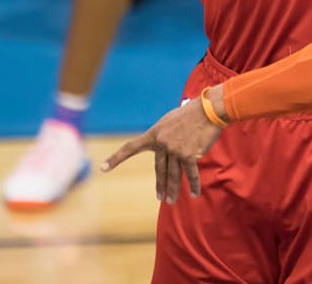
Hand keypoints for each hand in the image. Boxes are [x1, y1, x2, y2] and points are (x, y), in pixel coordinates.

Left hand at [102, 95, 223, 203]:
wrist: (208, 109)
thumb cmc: (192, 113)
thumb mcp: (170, 121)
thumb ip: (164, 135)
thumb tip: (163, 147)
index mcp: (154, 133)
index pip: (131, 147)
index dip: (116, 158)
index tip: (103, 168)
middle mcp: (161, 143)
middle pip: (159, 169)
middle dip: (160, 185)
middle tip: (160, 198)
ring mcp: (175, 149)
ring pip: (173, 174)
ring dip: (173, 189)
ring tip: (171, 201)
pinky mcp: (189, 154)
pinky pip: (190, 173)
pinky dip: (193, 184)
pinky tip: (194, 193)